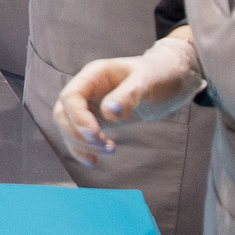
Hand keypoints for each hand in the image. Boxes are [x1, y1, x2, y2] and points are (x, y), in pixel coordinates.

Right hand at [53, 35, 206, 165]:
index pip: (70, 97)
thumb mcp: (147, 82)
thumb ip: (128, 95)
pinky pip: (79, 135)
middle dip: (78, 134)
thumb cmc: (160, 74)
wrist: (171, 80)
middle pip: (63, 114)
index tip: (96, 135)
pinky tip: (96, 159)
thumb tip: (109, 114)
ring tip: (109, 150)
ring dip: (81, 144)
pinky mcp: (96, 119)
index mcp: (93, 75)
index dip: (78, 118)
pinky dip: (83, 149)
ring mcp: (89, 104)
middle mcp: (86, 89)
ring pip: (68, 127)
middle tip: (105, 146)